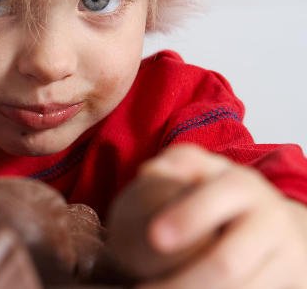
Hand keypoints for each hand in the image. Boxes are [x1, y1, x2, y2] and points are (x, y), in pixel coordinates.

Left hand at [136, 144, 306, 288]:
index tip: (154, 236)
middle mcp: (270, 222)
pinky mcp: (290, 283)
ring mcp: (286, 258)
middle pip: (227, 264)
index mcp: (242, 187)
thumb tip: (152, 171)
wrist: (275, 222)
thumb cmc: (219, 193)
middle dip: (183, 282)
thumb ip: (178, 163)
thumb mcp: (202, 169)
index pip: (215, 201)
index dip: (187, 218)